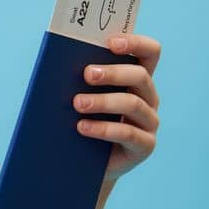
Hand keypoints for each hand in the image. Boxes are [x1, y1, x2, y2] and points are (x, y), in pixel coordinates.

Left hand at [72, 32, 160, 182]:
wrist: (84, 165)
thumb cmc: (81, 121)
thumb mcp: (81, 97)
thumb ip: (78, 79)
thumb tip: (58, 62)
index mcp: (137, 79)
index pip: (149, 53)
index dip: (135, 43)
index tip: (110, 43)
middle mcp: (148, 97)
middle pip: (140, 76)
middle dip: (113, 72)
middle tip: (86, 74)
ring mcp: (150, 122)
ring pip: (133, 104)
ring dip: (104, 101)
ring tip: (78, 104)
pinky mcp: (145, 146)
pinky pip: (129, 134)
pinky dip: (104, 129)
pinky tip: (82, 128)